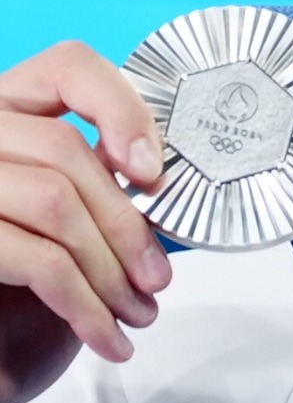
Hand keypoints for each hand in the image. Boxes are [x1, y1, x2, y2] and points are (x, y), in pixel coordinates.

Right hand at [0, 41, 171, 402]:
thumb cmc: (24, 287)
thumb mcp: (70, 219)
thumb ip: (102, 181)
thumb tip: (167, 176)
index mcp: (8, 111)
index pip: (68, 67)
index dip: (121, 108)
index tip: (154, 171)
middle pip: (65, 150)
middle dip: (127, 221)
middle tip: (159, 275)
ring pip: (54, 203)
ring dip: (112, 268)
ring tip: (139, 310)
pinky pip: (37, 261)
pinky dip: (86, 305)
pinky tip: (107, 335)